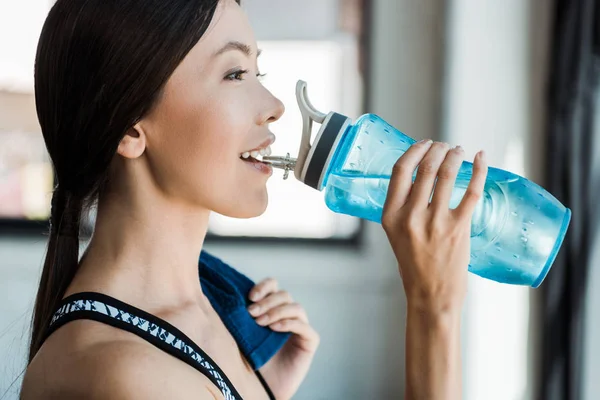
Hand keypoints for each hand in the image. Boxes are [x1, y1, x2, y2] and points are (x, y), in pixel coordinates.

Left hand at [248, 278, 318, 399]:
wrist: (256, 391)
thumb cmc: (246, 362)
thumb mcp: (239, 334)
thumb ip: (239, 315)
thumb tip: (227, 294)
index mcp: (271, 309)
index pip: (273, 286)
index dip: (264, 286)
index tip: (249, 296)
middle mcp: (287, 315)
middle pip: (284, 294)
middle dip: (267, 301)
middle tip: (251, 313)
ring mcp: (300, 328)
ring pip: (296, 307)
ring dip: (277, 311)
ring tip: (261, 323)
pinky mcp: (309, 342)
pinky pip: (305, 327)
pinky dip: (290, 324)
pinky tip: (275, 329)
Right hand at [382, 140, 487, 312]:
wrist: (430, 294)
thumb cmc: (413, 265)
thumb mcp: (396, 234)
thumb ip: (403, 208)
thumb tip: (420, 178)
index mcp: (391, 216)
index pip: (400, 171)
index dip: (414, 151)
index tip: (424, 143)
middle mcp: (411, 216)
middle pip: (426, 168)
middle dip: (438, 150)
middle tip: (445, 146)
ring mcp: (436, 222)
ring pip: (448, 174)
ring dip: (455, 156)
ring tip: (459, 151)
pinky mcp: (459, 228)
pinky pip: (471, 192)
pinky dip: (479, 171)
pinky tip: (481, 159)